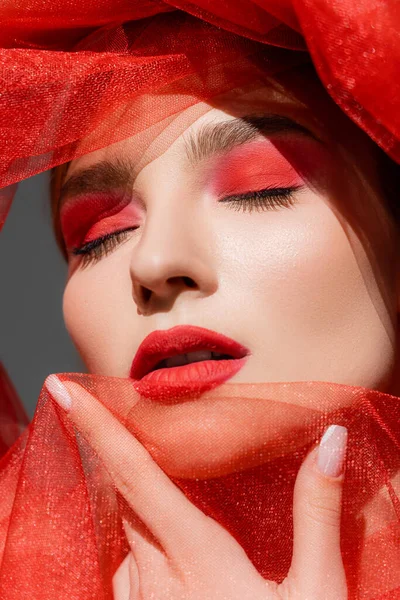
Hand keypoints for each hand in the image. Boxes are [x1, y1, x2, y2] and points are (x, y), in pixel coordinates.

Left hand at [46, 375, 347, 599]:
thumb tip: (328, 440)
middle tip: (122, 422)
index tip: (61, 389)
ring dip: (133, 504)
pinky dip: (138, 545)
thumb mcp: (316, 592)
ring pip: (124, 534)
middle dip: (117, 454)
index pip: (134, 473)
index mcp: (196, 555)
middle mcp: (156, 577)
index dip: (97, 426)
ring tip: (157, 489)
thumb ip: (316, 512)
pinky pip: (125, 571)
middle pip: (125, 495)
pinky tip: (162, 550)